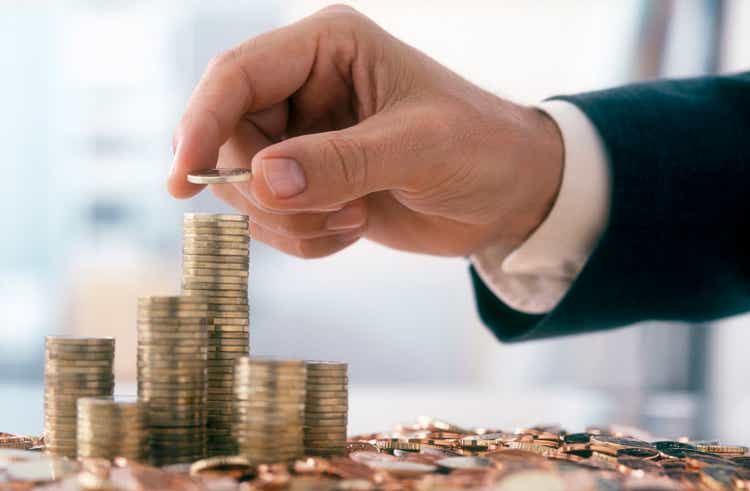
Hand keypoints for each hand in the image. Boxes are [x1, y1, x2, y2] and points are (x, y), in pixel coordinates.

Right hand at [168, 5, 562, 257]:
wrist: (508, 194)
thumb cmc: (481, 148)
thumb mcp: (419, 148)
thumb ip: (342, 161)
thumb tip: (261, 179)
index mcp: (326, 48)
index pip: (236, 77)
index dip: (201, 125)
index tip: (182, 183)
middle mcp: (305, 88)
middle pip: (231, 140)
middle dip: (269, 192)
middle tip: (332, 212)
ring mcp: (305, 138)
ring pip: (246, 188)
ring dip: (292, 221)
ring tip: (354, 217)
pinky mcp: (312, 182)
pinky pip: (272, 219)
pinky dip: (305, 239)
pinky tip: (354, 228)